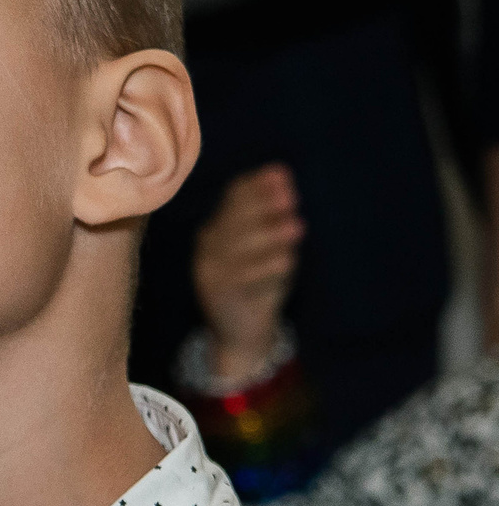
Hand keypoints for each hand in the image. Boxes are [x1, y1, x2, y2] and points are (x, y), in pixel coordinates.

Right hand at [192, 164, 301, 380]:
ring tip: (297, 227)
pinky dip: (266, 267)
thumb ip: (270, 215)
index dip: (256, 185)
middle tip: (290, 198)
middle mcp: (208, 246)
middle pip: (234, 219)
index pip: (232, 198)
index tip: (282, 175)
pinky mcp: (218, 294)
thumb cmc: (260, 280)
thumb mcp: (265, 246)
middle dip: (262, 206)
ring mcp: (209, 270)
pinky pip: (243, 277)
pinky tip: (288, 259)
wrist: (240, 331)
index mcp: (218, 227)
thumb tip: (280, 174)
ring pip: (238, 247)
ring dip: (270, 236)